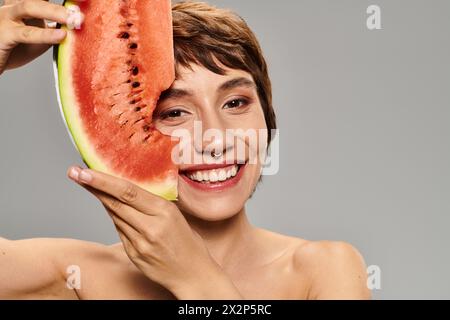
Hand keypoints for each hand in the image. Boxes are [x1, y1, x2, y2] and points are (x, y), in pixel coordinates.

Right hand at [0, 0, 82, 74]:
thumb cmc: (16, 49)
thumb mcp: (39, 36)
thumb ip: (54, 28)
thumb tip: (77, 26)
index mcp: (22, 4)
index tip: (81, 1)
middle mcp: (13, 7)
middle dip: (58, 4)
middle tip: (79, 11)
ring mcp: (7, 19)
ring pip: (29, 7)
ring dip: (54, 11)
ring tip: (73, 19)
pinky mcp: (5, 35)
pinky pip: (26, 33)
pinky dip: (46, 34)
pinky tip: (62, 36)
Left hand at [67, 166, 223, 294]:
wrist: (193, 275)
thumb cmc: (188, 243)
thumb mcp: (177, 217)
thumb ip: (154, 204)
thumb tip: (129, 188)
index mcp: (165, 212)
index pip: (128, 192)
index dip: (103, 180)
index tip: (84, 170)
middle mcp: (150, 228)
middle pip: (115, 203)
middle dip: (92, 186)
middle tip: (74, 172)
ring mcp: (140, 244)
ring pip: (114, 216)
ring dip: (102, 199)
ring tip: (89, 184)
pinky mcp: (134, 255)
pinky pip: (120, 231)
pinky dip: (115, 217)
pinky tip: (112, 209)